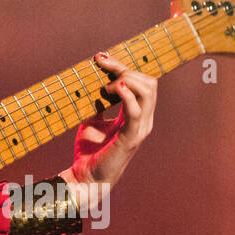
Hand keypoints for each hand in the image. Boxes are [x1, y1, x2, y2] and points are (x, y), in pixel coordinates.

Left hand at [62, 52, 157, 199]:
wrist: (85, 177)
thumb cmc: (90, 151)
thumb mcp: (92, 121)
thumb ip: (97, 105)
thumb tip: (90, 85)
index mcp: (136, 116)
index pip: (142, 83)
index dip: (125, 66)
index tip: (101, 57)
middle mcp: (143, 120)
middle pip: (149, 82)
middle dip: (126, 68)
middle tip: (102, 66)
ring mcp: (139, 129)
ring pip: (147, 92)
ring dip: (125, 80)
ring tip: (106, 86)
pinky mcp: (131, 137)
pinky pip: (136, 111)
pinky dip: (126, 95)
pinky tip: (112, 89)